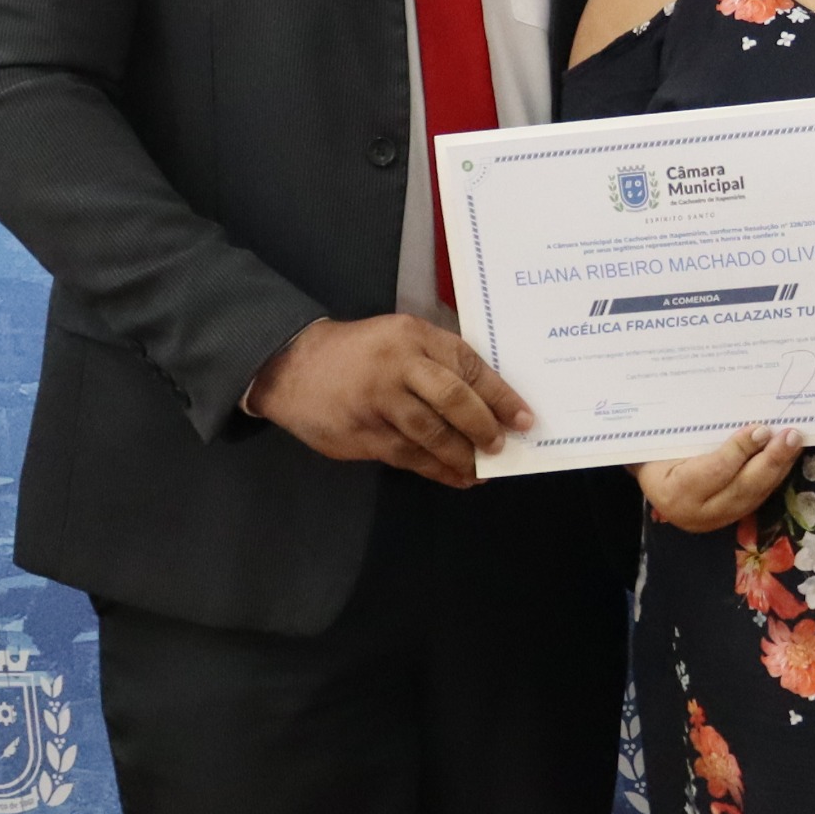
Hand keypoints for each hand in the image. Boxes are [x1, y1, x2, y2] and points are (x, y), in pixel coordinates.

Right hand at [244, 314, 530, 487]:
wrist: (291, 365)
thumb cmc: (359, 353)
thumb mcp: (399, 339)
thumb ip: (438, 361)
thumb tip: (489, 399)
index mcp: (413, 337)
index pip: (467, 366)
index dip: (500, 395)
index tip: (523, 419)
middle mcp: (397, 366)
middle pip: (451, 400)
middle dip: (483, 427)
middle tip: (501, 446)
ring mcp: (377, 402)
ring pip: (431, 434)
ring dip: (462, 456)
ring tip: (481, 469)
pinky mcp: (362, 433)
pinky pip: (407, 456)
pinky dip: (436, 469)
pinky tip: (454, 476)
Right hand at [636, 426, 804, 533]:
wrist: (650, 478)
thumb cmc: (656, 451)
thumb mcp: (667, 439)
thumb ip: (695, 431)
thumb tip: (737, 413)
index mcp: (673, 492)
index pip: (715, 471)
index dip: (741, 450)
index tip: (762, 429)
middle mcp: (694, 513)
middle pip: (741, 488)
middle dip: (770, 461)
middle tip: (791, 436)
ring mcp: (713, 521)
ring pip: (754, 496)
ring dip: (778, 468)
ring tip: (794, 443)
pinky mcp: (729, 519)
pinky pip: (756, 498)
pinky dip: (773, 476)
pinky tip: (786, 458)